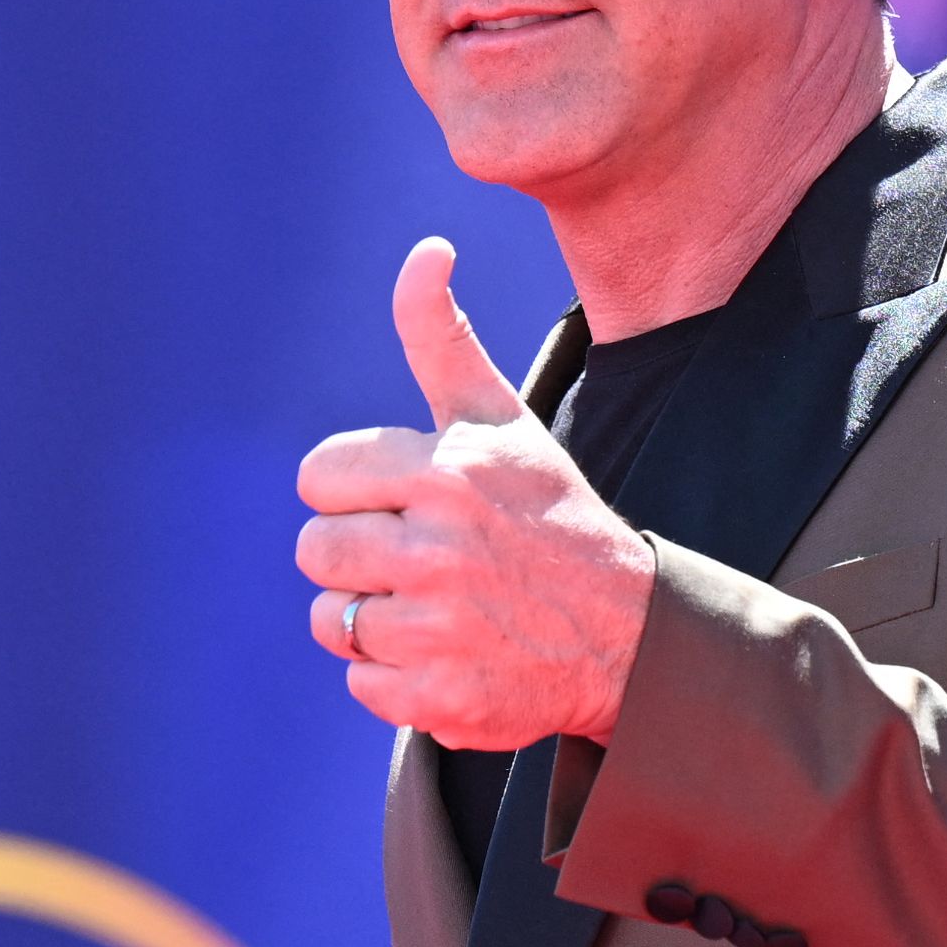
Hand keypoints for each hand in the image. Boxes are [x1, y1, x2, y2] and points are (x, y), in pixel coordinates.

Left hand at [298, 238, 656, 748]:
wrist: (630, 636)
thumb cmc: (552, 517)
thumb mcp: (502, 421)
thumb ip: (442, 338)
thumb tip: (426, 249)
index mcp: (447, 472)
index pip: (319, 476)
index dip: (355, 489)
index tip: (405, 501)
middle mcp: (440, 548)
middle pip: (316, 549)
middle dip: (358, 554)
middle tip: (423, 559)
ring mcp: (438, 628)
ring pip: (332, 619)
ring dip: (371, 618)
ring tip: (435, 607)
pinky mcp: (438, 698)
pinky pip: (361, 684)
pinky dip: (396, 678)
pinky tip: (450, 654)